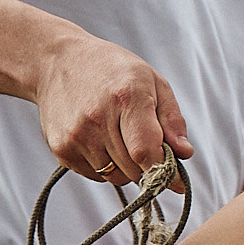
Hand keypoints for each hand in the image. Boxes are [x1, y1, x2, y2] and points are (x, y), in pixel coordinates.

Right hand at [34, 34, 193, 183]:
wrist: (58, 63)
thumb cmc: (112, 70)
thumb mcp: (152, 82)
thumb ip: (172, 120)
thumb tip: (184, 154)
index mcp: (126, 98)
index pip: (146, 151)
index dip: (165, 171)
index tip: (177, 182)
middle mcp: (97, 119)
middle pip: (134, 169)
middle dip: (147, 164)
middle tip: (144, 143)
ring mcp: (76, 136)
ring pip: (115, 177)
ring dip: (125, 166)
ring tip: (119, 135)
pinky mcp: (61, 149)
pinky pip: (95, 175)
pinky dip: (104, 166)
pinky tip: (100, 139)